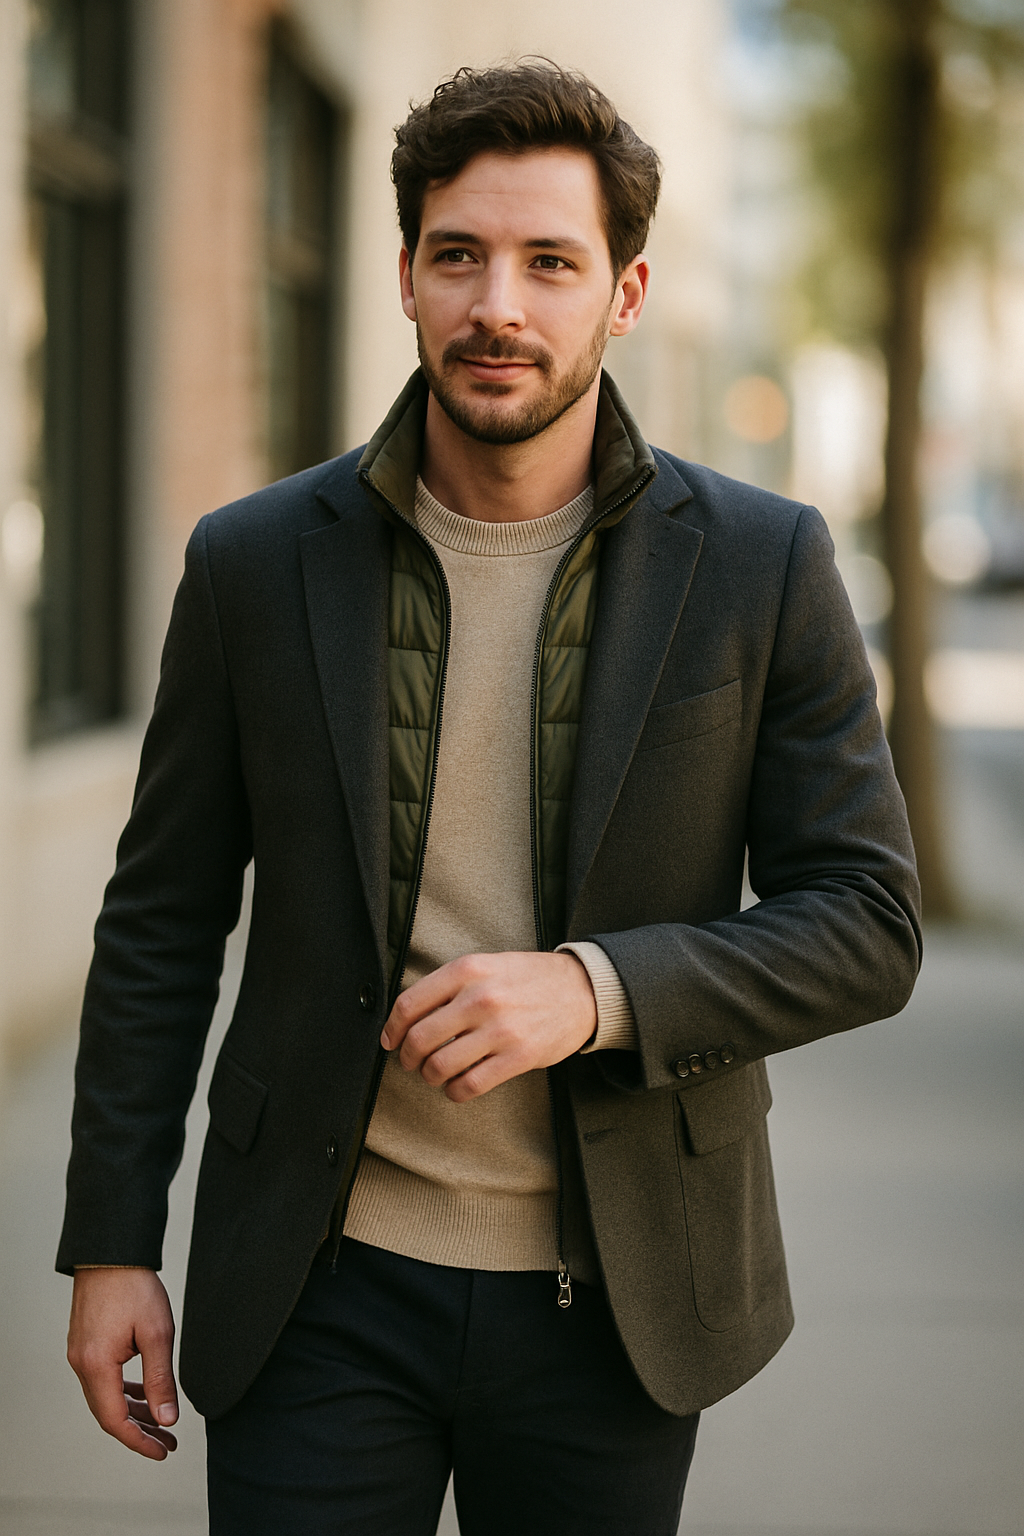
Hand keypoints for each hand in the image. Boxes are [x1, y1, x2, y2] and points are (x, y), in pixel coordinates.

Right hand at [67, 1267, 178, 1459]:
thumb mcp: (157, 1334)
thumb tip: (166, 1419)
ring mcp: (81, 1354)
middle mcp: (82, 1364)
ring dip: (132, 1411)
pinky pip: (102, 1379)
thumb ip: (160, 1380)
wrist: (111, 1252)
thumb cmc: (134, 1286)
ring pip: (105, 1397)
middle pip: (108, 1413)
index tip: (162, 1451)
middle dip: (139, 1431)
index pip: (115, 1420)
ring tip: (160, 1422)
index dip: (139, 1441)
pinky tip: (140, 1392)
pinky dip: (122, 1391)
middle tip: (167, 1442)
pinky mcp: (85, 1343)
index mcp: (96, 1365)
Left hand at [381, 951, 597, 1102]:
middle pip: (420, 1039)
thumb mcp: (486, 964)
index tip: (390, 1040)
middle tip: (410, 1061)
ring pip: (440, 1066)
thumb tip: (409, 1017)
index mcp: (468, 970)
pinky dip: (455, 1091)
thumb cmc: (528, 978)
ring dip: (430, 1076)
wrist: (581, 990)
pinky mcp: (519, 1057)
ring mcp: (501, 1029)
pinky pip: (470, 1085)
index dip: (392, 1028)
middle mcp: (480, 998)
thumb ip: (450, 985)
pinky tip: (457, 1085)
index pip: (410, 1004)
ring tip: (435, 1073)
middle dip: (407, 1057)